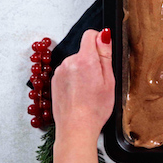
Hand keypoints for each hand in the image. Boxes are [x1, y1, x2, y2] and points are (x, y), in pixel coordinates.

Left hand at [52, 29, 114, 146]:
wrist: (75, 128)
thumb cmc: (95, 108)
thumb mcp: (109, 80)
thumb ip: (105, 55)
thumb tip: (104, 35)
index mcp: (85, 60)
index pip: (90, 35)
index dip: (100, 41)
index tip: (104, 55)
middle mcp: (69, 62)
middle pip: (83, 51)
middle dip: (93, 61)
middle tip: (100, 82)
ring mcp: (59, 72)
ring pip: (76, 63)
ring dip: (83, 71)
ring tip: (89, 90)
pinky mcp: (54, 81)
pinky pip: (68, 73)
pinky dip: (74, 79)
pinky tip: (80, 94)